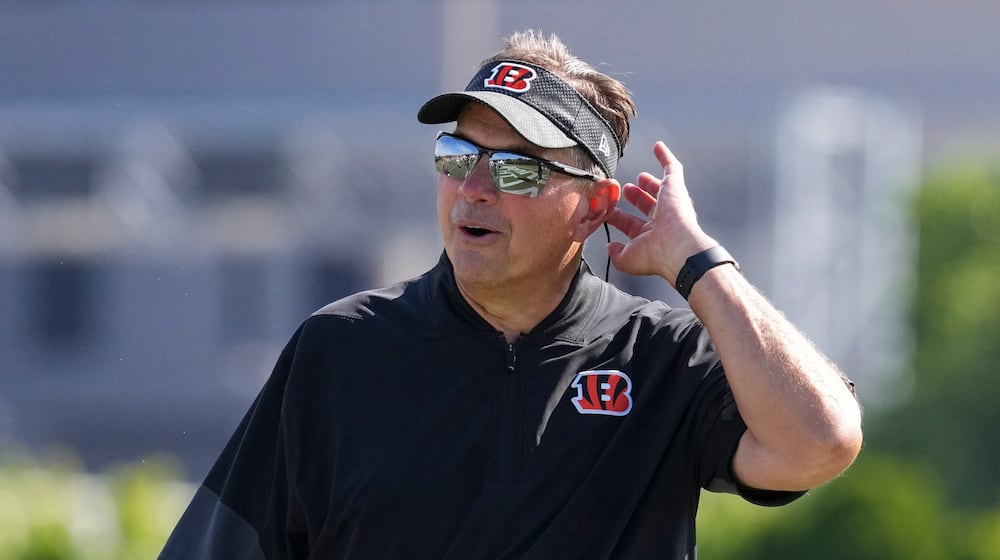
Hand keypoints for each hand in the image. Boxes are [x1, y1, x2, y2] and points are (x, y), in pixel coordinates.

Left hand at [606, 141, 716, 283]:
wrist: (677, 247)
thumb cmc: (656, 255)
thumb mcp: (628, 259)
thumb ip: (617, 254)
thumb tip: (611, 247)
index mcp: (651, 237)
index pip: (632, 225)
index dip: (619, 218)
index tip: (607, 213)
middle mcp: (663, 220)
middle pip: (647, 205)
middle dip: (637, 198)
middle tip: (626, 190)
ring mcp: (670, 203)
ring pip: (660, 188)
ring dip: (650, 182)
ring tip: (640, 176)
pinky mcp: (675, 187)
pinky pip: (672, 167)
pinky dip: (665, 156)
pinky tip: (658, 147)